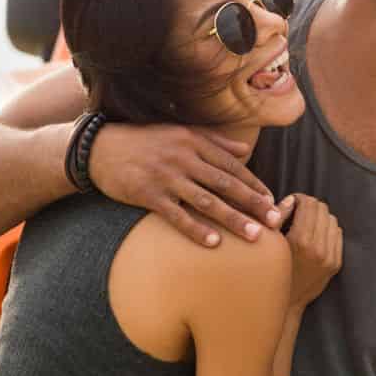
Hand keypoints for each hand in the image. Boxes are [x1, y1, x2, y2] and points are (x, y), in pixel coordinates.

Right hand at [88, 122, 282, 247]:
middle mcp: (184, 158)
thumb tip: (246, 150)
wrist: (100, 148)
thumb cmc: (145, 141)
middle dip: (253, 204)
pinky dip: (196, 229)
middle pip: (226, 184)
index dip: (254, 184)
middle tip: (275, 221)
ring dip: (233, 219)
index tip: (272, 200)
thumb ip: (214, 141)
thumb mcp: (180, 132)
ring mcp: (166, 177)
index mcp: (194, 142)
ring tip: (254, 236)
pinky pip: (176, 215)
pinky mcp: (148, 195)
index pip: (232, 166)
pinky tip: (214, 242)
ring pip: (207, 201)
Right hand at [281, 194, 340, 308]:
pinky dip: (328, 230)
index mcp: (300, 240)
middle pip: (322, 209)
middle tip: (298, 211)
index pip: (308, 204)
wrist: (286, 303)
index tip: (291, 203)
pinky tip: (316, 235)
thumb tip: (291, 200)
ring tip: (307, 223)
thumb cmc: (272, 271)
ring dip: (320, 217)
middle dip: (310, 206)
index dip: (299, 199)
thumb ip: (279, 218)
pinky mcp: (336, 263)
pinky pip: (337, 234)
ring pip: (332, 219)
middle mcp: (318, 248)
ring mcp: (330, 256)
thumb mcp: (271, 243)